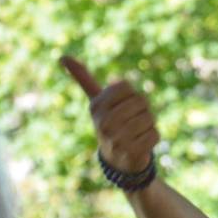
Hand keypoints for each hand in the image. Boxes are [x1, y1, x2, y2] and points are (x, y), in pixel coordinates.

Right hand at [60, 56, 159, 173]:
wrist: (117, 160)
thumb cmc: (110, 123)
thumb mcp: (96, 102)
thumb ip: (83, 79)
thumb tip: (62, 57)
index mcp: (95, 107)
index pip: (125, 86)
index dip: (129, 94)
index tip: (122, 106)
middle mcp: (103, 123)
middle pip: (141, 101)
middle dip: (142, 110)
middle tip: (131, 122)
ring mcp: (116, 140)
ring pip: (150, 118)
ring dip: (148, 124)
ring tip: (136, 133)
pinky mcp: (131, 153)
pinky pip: (155, 134)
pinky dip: (153, 138)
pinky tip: (141, 145)